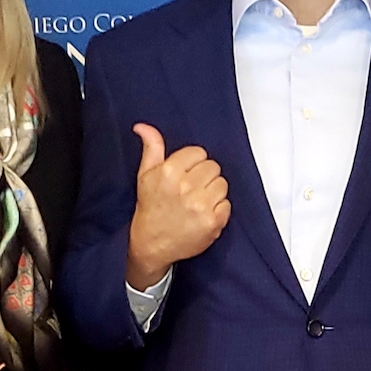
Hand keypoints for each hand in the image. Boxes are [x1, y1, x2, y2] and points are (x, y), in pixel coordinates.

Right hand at [126, 123, 229, 289]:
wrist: (151, 244)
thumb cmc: (150, 208)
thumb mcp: (145, 175)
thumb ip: (151, 148)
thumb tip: (143, 127)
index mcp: (169, 172)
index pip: (199, 153)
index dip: (193, 163)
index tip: (185, 175)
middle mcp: (186, 188)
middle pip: (213, 167)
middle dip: (204, 176)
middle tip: (191, 190)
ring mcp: (201, 206)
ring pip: (222, 184)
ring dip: (213, 192)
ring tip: (197, 202)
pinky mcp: (212, 222)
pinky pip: (227, 205)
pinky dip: (218, 210)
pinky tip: (203, 215)